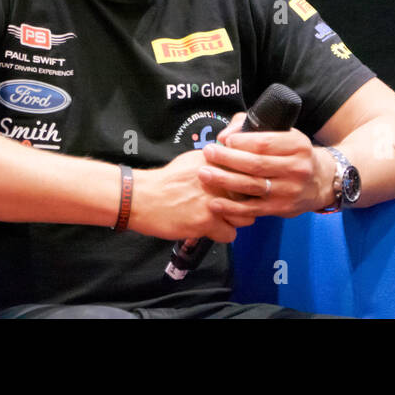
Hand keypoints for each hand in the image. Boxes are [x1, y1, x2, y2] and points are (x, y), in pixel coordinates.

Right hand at [127, 149, 250, 242]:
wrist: (142, 198)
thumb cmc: (166, 181)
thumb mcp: (192, 160)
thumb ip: (216, 163)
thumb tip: (232, 165)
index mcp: (217, 161)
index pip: (250, 172)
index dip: (249, 183)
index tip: (244, 189)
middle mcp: (219, 178)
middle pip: (252, 196)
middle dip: (244, 203)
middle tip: (231, 206)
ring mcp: (215, 200)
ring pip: (245, 217)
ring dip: (234, 219)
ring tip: (219, 218)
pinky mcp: (207, 221)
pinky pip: (230, 234)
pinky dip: (221, 234)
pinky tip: (209, 228)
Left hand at [198, 113, 334, 220]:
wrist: (320, 181)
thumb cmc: (293, 154)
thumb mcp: (284, 135)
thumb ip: (254, 129)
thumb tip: (225, 135)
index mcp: (297, 146)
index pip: (265, 143)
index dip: (241, 142)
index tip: (224, 140)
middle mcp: (296, 168)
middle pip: (256, 164)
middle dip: (227, 159)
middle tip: (208, 153)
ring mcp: (289, 191)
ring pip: (252, 186)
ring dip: (225, 181)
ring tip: (204, 174)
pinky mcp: (281, 209)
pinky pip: (253, 209)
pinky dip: (232, 208)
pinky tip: (215, 203)